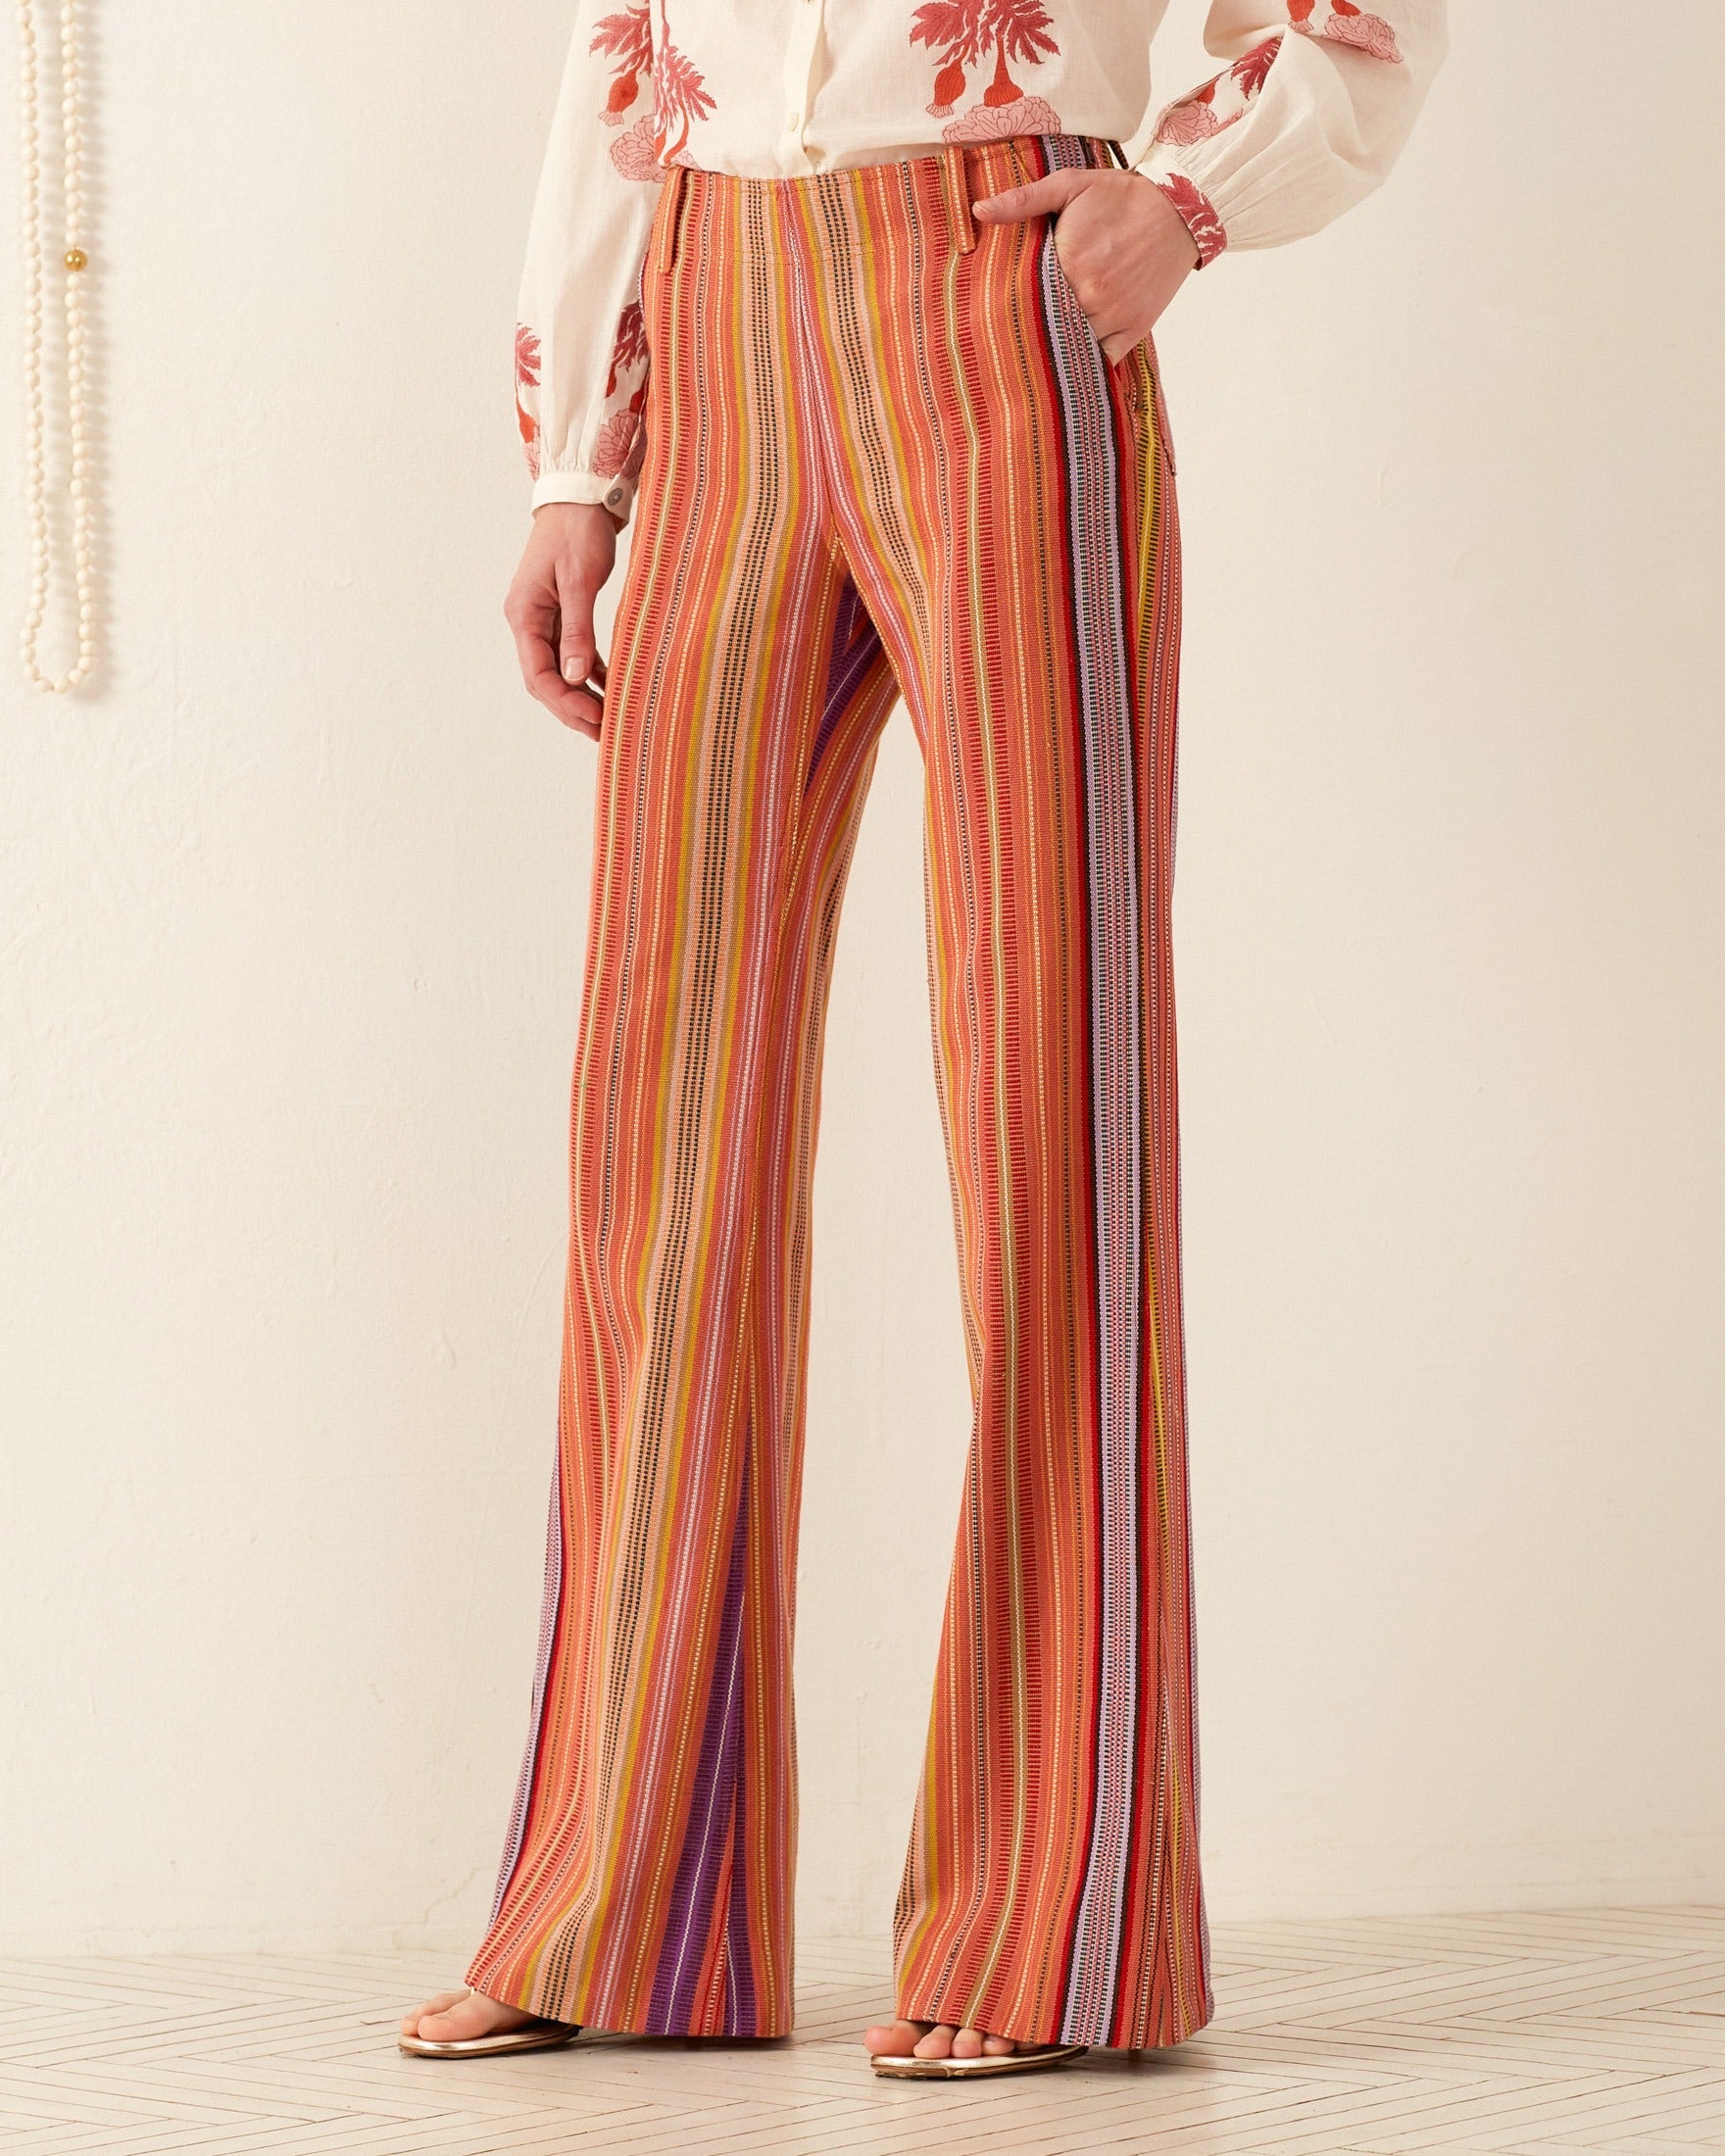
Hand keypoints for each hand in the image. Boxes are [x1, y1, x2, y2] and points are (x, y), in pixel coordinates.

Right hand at [504, 501, 622, 739]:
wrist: (579, 496)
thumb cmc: (578, 531)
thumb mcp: (580, 580)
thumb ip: (577, 630)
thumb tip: (577, 678)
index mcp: (524, 614)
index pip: (538, 674)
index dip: (565, 702)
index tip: (595, 720)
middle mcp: (527, 620)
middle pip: (545, 680)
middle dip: (572, 709)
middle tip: (604, 733)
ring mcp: (542, 618)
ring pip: (558, 671)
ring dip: (581, 696)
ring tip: (609, 720)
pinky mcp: (560, 613)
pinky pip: (572, 654)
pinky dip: (590, 674)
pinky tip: (611, 688)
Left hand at [972, 167, 1199, 365]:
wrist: (1179, 208)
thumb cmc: (1121, 195)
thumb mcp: (1070, 184)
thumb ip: (1024, 200)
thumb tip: (979, 211)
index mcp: (1068, 261)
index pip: (1024, 296)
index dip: (1007, 305)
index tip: (989, 312)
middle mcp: (1090, 294)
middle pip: (1045, 326)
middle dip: (1026, 331)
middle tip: (1001, 342)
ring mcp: (1114, 316)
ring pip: (1072, 346)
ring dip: (1054, 348)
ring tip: (1032, 352)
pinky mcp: (1133, 329)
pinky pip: (1102, 359)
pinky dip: (1086, 361)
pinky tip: (1070, 358)